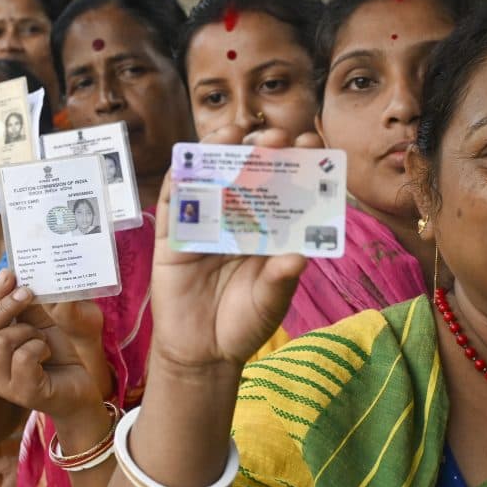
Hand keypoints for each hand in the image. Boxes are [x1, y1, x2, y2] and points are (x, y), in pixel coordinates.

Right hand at [0, 270, 112, 419]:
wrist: (84, 385)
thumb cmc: (61, 352)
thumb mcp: (44, 321)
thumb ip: (29, 303)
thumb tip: (16, 273)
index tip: (9, 273)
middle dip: (4, 306)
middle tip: (29, 292)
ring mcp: (1, 384)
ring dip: (27, 331)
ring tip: (42, 339)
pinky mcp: (22, 393)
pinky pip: (22, 358)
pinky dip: (38, 348)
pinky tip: (47, 354)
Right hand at [148, 126, 309, 371]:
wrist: (203, 353)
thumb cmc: (243, 323)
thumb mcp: (269, 302)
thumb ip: (280, 280)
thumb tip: (298, 257)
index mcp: (268, 228)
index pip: (285, 186)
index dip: (298, 162)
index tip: (314, 143)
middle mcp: (237, 218)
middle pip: (249, 172)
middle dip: (261, 149)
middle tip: (276, 136)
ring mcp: (204, 223)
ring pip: (210, 177)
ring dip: (218, 151)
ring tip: (233, 134)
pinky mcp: (172, 236)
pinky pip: (173, 201)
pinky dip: (179, 178)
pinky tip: (188, 161)